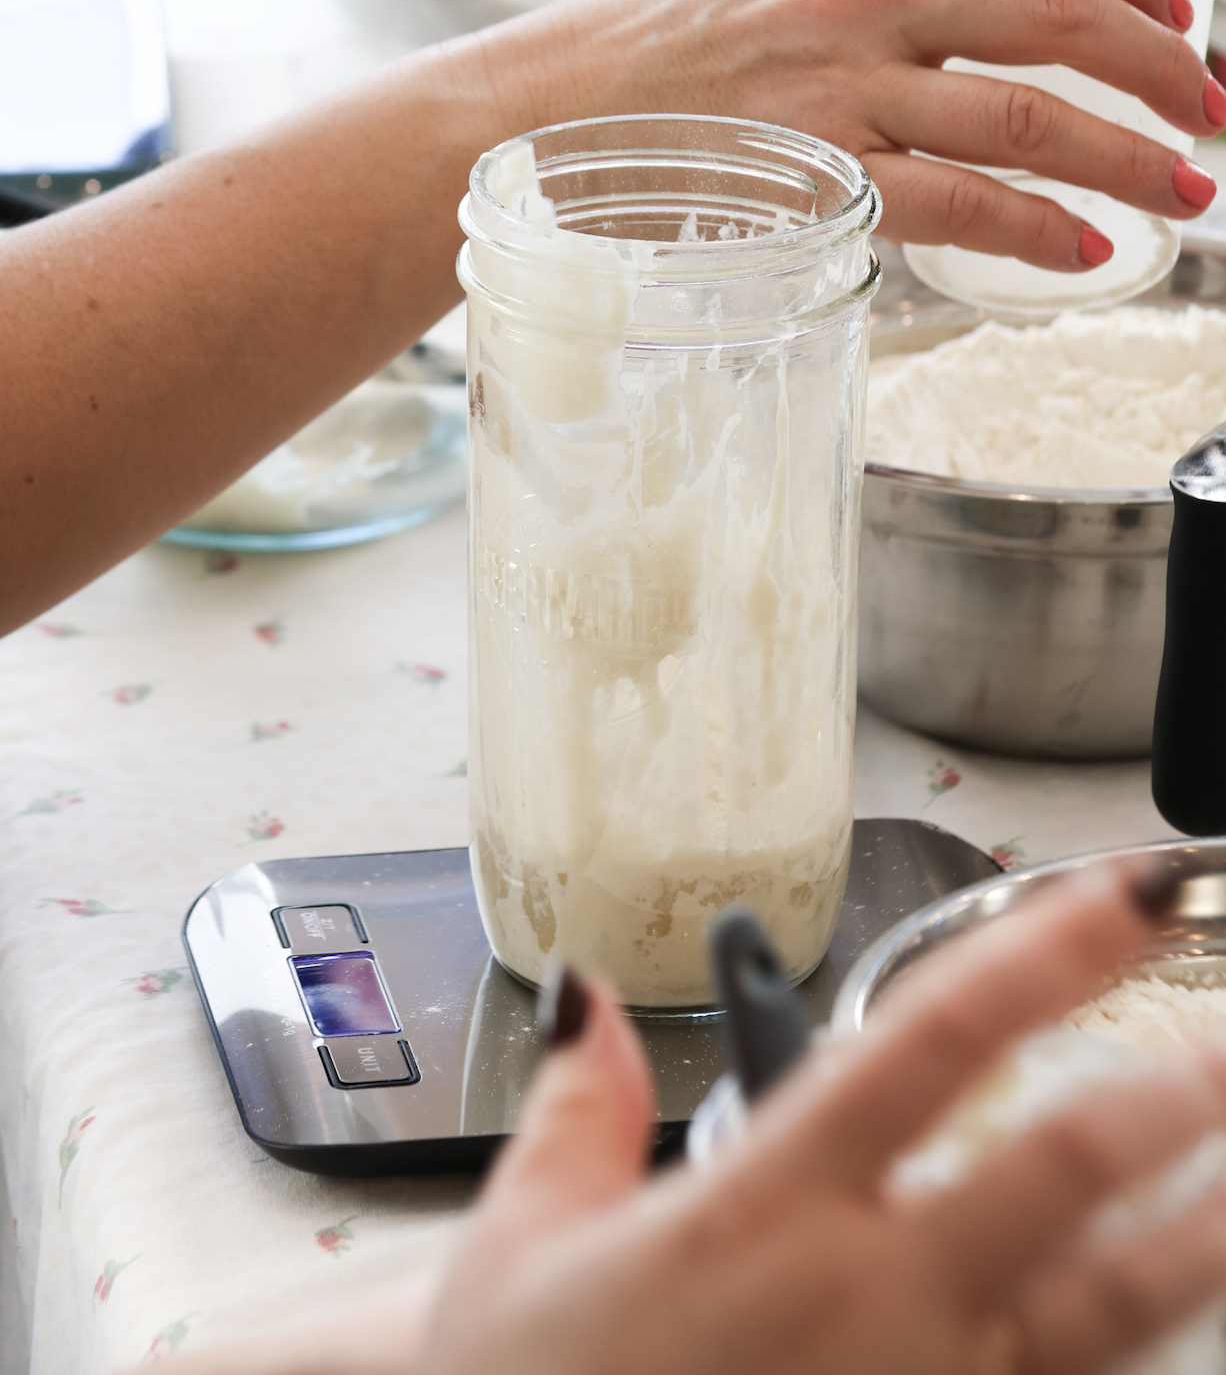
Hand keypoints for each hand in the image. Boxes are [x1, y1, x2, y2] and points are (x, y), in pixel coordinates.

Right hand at [413, 862, 1225, 1374]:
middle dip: (1169, 1095)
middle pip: (1058, 1173)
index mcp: (763, 1207)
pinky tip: (1166, 1296)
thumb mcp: (521, 1242)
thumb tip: (587, 995)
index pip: (929, 1042)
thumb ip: (575, 1104)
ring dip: (1196, 1229)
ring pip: (1107, 1308)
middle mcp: (864, 1298)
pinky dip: (1130, 1341)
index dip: (1042, 954)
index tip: (1128, 891)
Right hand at [476, 0, 1220, 271]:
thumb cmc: (659, 67)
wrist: (541, 113)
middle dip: (1162, 67)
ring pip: (1026, 111)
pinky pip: (958, 200)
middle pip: (1058, 13)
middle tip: (1213, 112)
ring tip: (1184, 192)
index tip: (1180, 7)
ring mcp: (840, 84)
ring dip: (1127, 155)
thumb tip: (978, 49)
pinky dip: (1037, 227)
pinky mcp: (816, 174)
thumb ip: (876, 3)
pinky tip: (1082, 249)